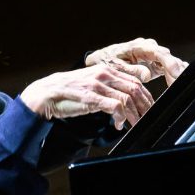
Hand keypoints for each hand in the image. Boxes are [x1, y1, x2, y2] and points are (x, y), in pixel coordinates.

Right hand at [20, 62, 153, 129]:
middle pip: (135, 89)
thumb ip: (108, 87)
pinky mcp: (91, 97)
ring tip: (133, 124)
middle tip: (146, 118)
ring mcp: (97, 85)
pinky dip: (121, 117)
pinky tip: (118, 125)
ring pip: (127, 98)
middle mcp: (104, 74)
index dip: (146, 96)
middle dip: (144, 106)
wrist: (45, 94)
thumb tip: (125, 97)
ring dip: (133, 114)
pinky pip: (115, 106)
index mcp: (106, 69)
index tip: (149, 107)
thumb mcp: (92, 84)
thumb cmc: (68, 92)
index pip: (135, 80)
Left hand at [85, 37, 187, 85]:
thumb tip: (147, 75)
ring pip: (170, 62)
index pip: (159, 53)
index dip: (169, 63)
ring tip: (179, 87)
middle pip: (168, 58)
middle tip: (178, 86)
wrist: (103, 59)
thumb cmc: (108, 61)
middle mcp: (149, 47)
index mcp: (139, 46)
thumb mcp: (116, 67)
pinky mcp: (155, 62)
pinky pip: (168, 67)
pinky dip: (174, 75)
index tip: (175, 75)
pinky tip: (179, 82)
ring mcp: (153, 54)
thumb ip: (132, 70)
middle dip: (176, 72)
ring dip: (176, 74)